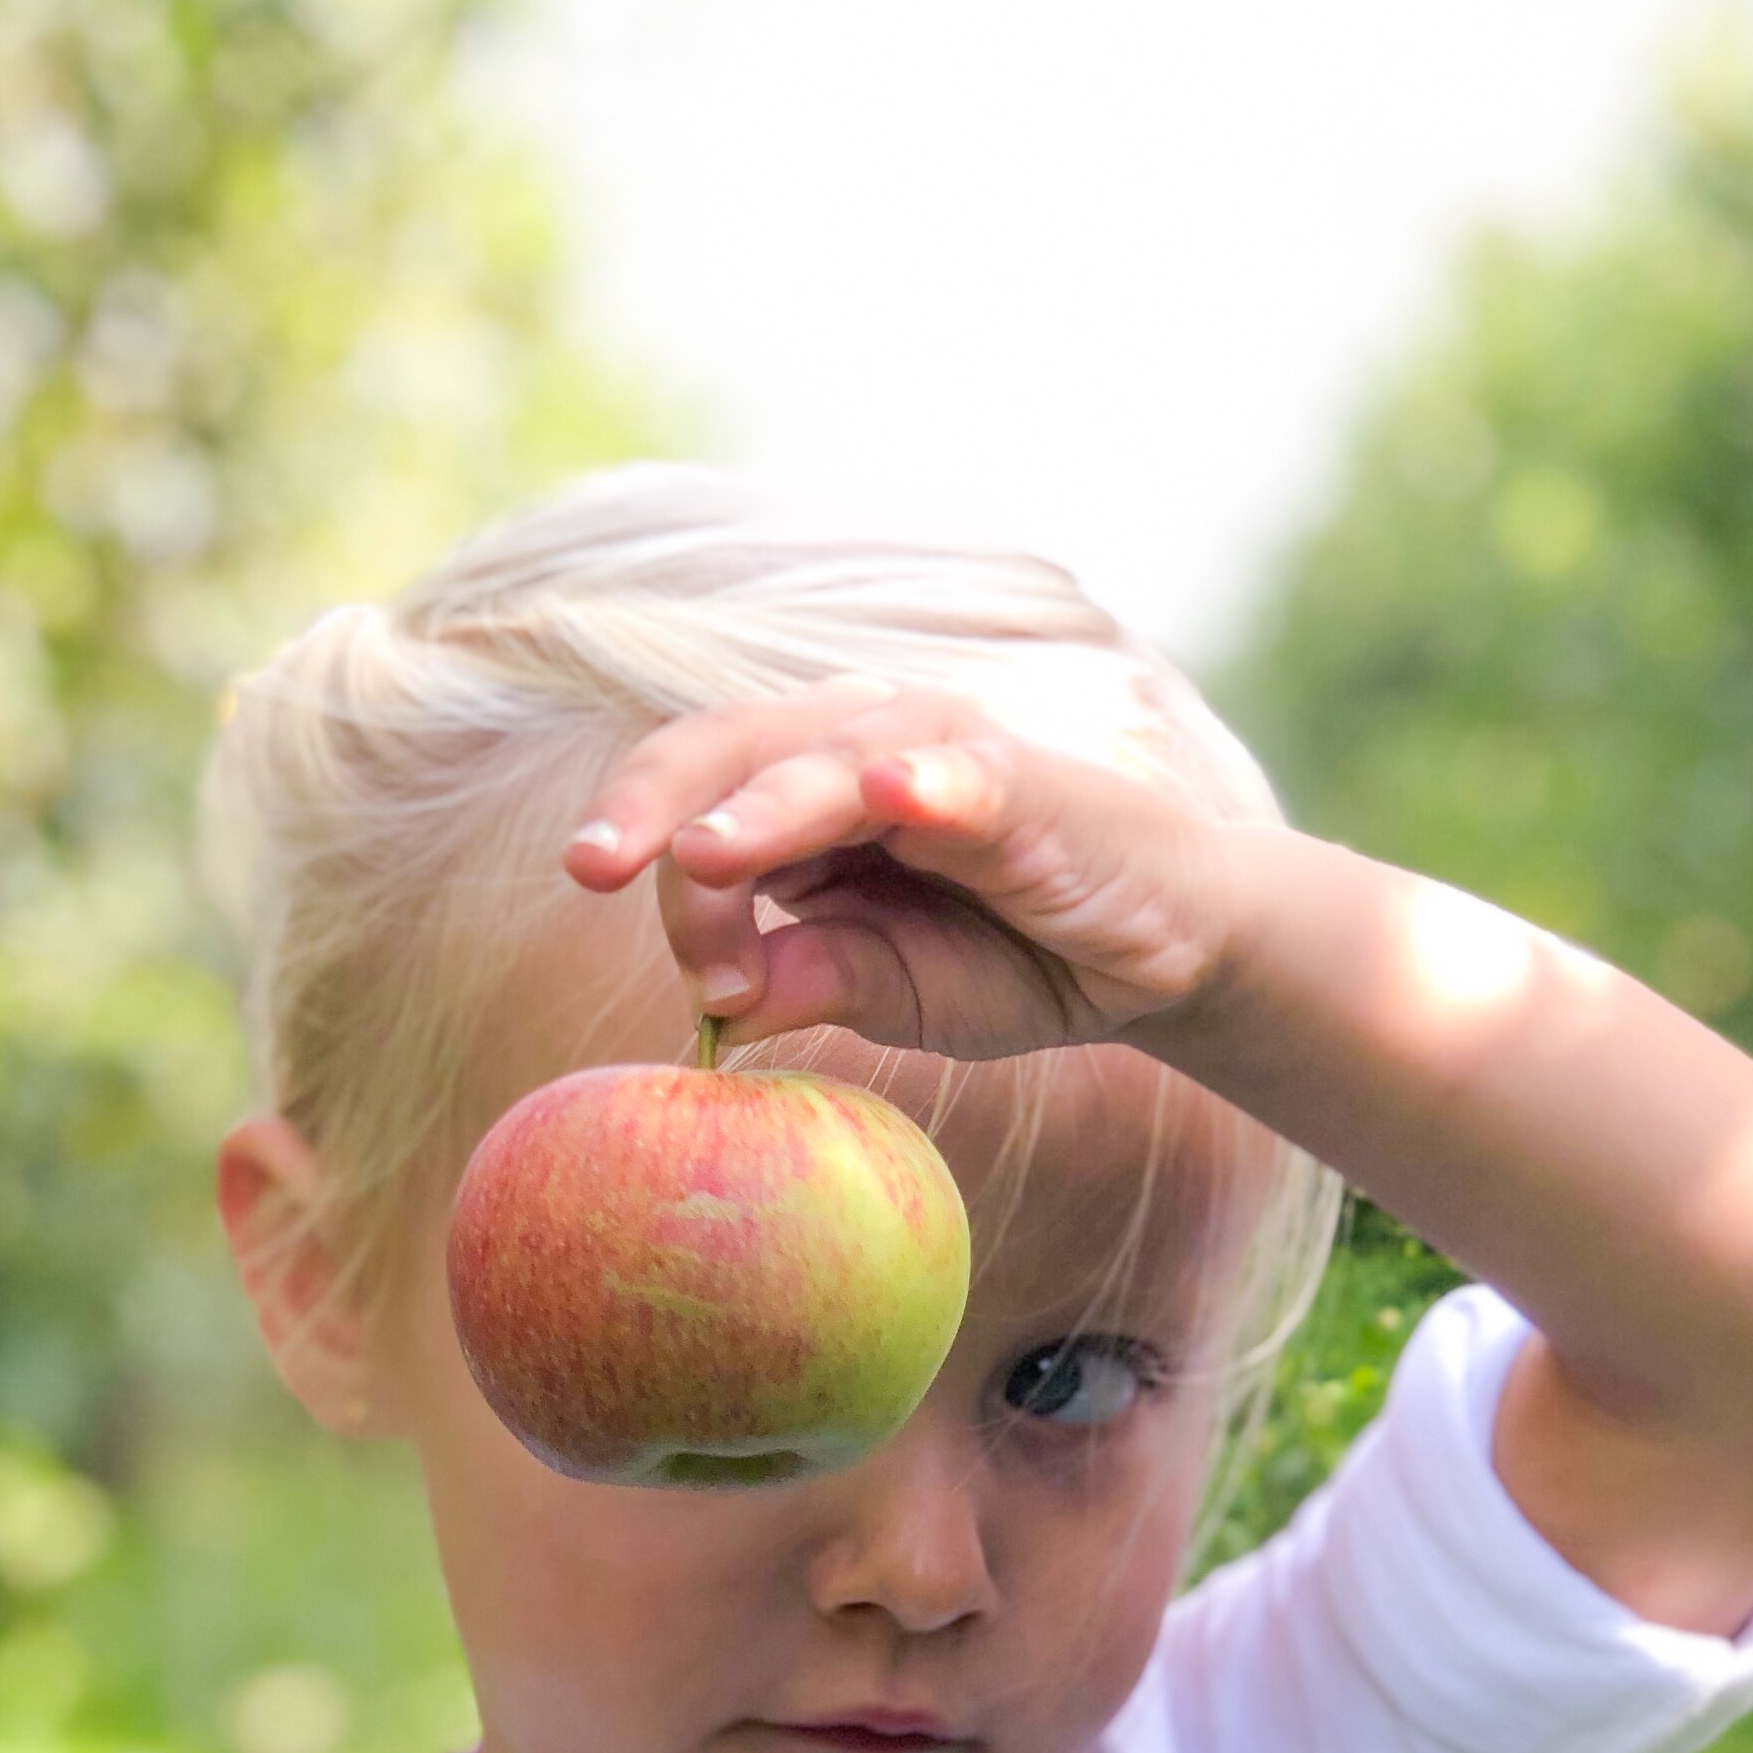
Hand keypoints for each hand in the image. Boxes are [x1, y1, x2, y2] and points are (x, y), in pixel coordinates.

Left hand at [564, 676, 1256, 1059]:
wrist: (1162, 954)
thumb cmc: (1014, 956)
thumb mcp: (886, 990)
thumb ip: (804, 980)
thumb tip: (717, 1004)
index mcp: (807, 796)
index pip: (698, 805)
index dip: (668, 886)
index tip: (693, 988)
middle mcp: (859, 748)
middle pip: (729, 751)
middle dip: (652, 806)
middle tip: (590, 867)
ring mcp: (941, 752)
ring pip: (825, 757)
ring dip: (762, 807)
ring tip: (703, 853)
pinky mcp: (1025, 781)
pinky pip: (963, 771)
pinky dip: (923, 779)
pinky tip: (889, 796)